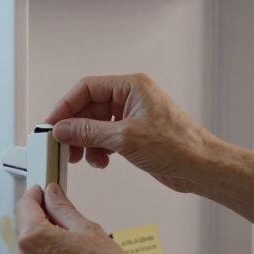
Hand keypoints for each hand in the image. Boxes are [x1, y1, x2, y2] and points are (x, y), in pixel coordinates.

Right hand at [45, 74, 214, 192]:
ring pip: (96, 125)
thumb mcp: (125, 138)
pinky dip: (99, 149)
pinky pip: (106, 137)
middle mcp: (131, 98)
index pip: (87, 88)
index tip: (51, 124)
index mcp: (131, 87)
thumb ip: (89, 132)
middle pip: (89, 107)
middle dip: (75, 128)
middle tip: (63, 146)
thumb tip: (62, 129)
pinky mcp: (135, 135)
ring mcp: (133, 116)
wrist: (202, 167)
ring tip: (83, 158)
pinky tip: (101, 162)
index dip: (66, 106)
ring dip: (86, 142)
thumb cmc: (178, 146)